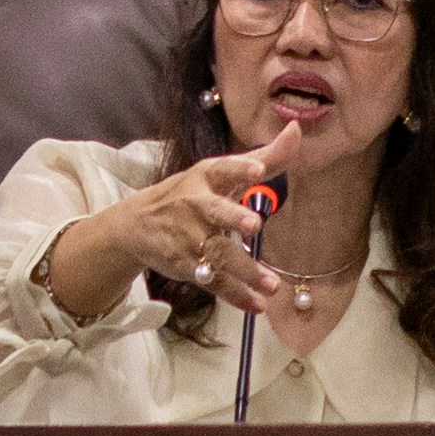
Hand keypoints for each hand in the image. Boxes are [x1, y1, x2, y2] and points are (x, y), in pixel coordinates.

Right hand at [42, 121, 303, 319]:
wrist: (137, 224)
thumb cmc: (193, 193)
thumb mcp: (222, 172)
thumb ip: (266, 156)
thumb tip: (297, 130)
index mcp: (206, 177)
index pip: (224, 169)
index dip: (240, 168)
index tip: (257, 170)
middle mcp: (195, 204)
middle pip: (215, 212)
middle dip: (233, 217)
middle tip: (254, 225)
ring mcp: (187, 237)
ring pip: (217, 254)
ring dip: (244, 271)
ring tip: (271, 285)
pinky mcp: (183, 264)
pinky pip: (212, 281)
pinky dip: (235, 295)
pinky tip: (256, 305)